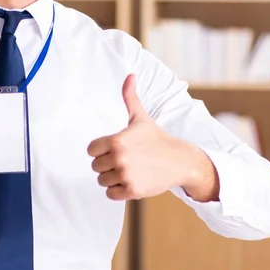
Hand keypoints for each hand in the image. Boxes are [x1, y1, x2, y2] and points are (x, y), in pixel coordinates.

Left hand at [87, 74, 215, 200]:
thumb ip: (130, 97)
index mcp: (117, 140)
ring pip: (102, 180)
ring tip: (128, 170)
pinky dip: (117, 190)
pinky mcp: (132, 191)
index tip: (115, 148)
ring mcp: (125, 175)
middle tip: (125, 160)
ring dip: (112, 178)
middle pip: (96, 166)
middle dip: (107, 164)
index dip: (101, 150)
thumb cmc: (156, 138)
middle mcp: (119, 158)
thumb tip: (130, 75)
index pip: (91, 150)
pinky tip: (130, 181)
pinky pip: (110, 194)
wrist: (179, 160)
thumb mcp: (140, 118)